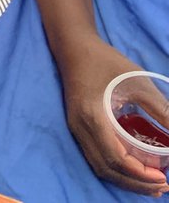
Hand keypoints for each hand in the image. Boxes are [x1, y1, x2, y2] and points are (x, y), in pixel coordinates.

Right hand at [61, 38, 168, 195]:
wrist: (73, 47)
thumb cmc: (105, 62)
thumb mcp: (138, 82)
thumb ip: (161, 109)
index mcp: (92, 116)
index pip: (116, 157)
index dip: (140, 173)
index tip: (164, 177)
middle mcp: (80, 128)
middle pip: (107, 168)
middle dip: (136, 183)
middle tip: (163, 187)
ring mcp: (76, 129)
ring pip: (100, 166)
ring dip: (126, 180)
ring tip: (151, 184)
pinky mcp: (78, 128)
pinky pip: (96, 158)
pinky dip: (116, 170)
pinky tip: (133, 170)